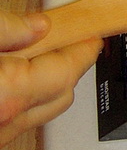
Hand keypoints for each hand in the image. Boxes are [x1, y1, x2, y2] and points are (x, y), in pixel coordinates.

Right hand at [0, 12, 101, 148]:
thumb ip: (7, 29)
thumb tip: (38, 26)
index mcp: (8, 93)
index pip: (70, 70)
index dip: (85, 50)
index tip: (94, 38)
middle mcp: (2, 124)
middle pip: (60, 98)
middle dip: (71, 69)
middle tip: (69, 43)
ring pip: (37, 116)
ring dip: (46, 89)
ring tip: (37, 59)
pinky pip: (15, 124)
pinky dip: (23, 103)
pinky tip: (10, 84)